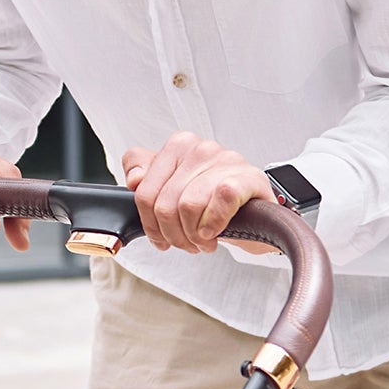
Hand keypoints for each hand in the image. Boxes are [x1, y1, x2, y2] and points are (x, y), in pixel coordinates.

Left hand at [121, 134, 273, 252]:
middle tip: (187, 243)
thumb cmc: (211, 201)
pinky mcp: (247, 177)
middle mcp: (200, 148)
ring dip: (194, 235)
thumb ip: (144, 177)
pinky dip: (214, 224)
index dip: (150, 224)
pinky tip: (215, 232)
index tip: (161, 236)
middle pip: (164, 205)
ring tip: (203, 240)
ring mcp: (225, 160)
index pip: (144, 193)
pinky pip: (220, 200)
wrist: (255, 213)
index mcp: (178, 146)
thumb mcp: (172, 189)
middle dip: (174, 234)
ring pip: (188, 206)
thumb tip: (134, 179)